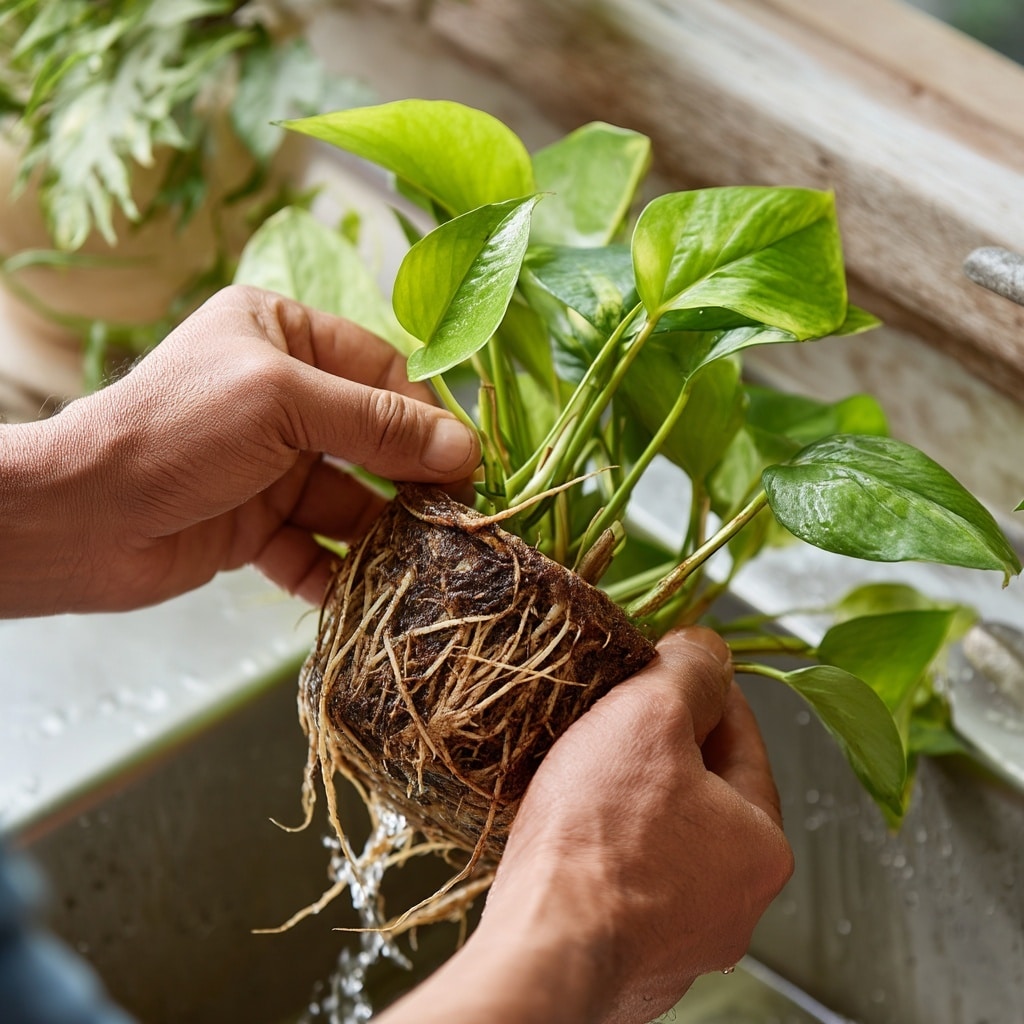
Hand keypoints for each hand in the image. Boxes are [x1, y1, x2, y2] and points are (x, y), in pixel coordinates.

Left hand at [0, 286, 479, 615]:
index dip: (425, 416)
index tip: (465, 461)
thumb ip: (376, 424)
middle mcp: (279, 398)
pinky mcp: (255, 526)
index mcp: (281, 337)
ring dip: (381, 535)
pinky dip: (335, 573)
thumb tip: (464, 448)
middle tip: (455, 518)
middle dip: (410, 482)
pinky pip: (313, 549)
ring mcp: (268, 466)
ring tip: (419, 564)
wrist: (79, 520)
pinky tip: (358, 596)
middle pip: (372, 441)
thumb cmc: (178, 432)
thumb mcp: (284, 403)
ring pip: (349, 501)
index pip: (379, 372)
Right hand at [376, 627, 792, 1023]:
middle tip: (615, 716)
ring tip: (585, 770)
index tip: (664, 666)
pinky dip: (608, 850)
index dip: (701, 689)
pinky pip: (631, 882)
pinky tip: (573, 832)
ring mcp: (686, 939)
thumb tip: (709, 649)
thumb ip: (690, 672)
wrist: (543, 949)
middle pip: (705, 791)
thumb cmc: (598, 837)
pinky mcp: (637, 960)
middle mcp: (737, 902)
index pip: (742, 737)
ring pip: (667, 838)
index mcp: (762, 845)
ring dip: (633, 800)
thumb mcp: (650, 716)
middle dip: (662, 748)